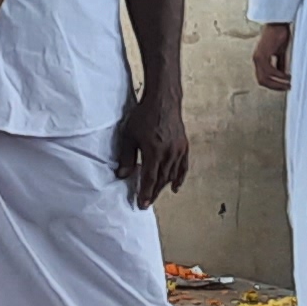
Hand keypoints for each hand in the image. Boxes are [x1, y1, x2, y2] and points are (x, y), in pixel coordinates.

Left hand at [115, 90, 191, 205]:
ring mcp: (178, 150)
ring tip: (156, 194)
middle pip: (161, 179)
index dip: (145, 193)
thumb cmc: (144, 116)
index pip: (149, 178)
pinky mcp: (184, 146)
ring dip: (164, 186)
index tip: (142, 204)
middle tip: (147, 202)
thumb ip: (126, 157)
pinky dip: (179, 177)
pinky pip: (183, 166)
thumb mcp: (129, 136)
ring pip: (172, 174)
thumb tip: (122, 175)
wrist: (163, 101)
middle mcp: (168, 153)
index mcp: (154, 152)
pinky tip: (176, 187)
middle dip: (154, 192)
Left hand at [251, 22, 293, 92]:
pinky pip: (269, 71)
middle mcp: (256, 60)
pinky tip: (286, 76)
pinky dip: (278, 75)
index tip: (284, 86)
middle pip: (262, 81)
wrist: (278, 22)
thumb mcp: (280, 52)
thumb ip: (280, 63)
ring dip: (277, 83)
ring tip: (288, 84)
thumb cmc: (279, 34)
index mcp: (259, 59)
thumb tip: (283, 74)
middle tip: (287, 88)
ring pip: (264, 78)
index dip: (273, 84)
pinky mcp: (262, 54)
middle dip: (275, 87)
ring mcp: (257, 58)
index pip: (262, 78)